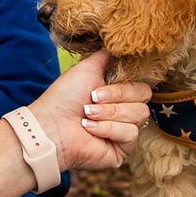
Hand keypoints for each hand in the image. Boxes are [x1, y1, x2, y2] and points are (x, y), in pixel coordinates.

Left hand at [29, 51, 150, 170]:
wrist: (51, 125)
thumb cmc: (64, 98)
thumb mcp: (87, 68)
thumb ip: (107, 56)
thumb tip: (123, 47)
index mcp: (117, 93)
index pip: (142, 84)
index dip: (124, 84)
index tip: (100, 85)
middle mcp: (123, 111)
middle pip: (144, 97)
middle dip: (116, 97)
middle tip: (92, 99)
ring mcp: (124, 130)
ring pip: (140, 114)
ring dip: (110, 113)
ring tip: (87, 115)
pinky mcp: (123, 149)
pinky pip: (131, 133)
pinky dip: (108, 129)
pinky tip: (90, 129)